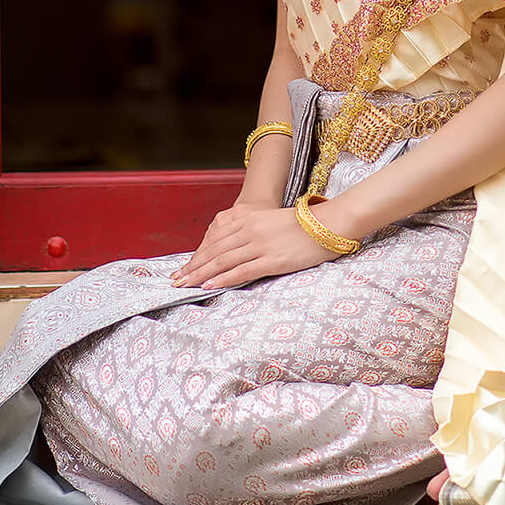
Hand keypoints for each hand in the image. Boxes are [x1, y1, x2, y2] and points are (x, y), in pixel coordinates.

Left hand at [172, 202, 334, 290]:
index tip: (184, 266)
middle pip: (214, 251)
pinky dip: (223, 279)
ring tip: (185, 285)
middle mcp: (251, 231)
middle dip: (193, 266)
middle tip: (176, 280)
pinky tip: (209, 285)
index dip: (198, 254)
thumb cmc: (304, 225)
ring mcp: (261, 245)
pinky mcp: (272, 260)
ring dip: (201, 274)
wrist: (328, 224)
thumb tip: (236, 248)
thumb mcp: (272, 221)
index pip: (216, 239)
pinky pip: (242, 271)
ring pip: (223, 261)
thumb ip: (253, 231)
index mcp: (250, 219)